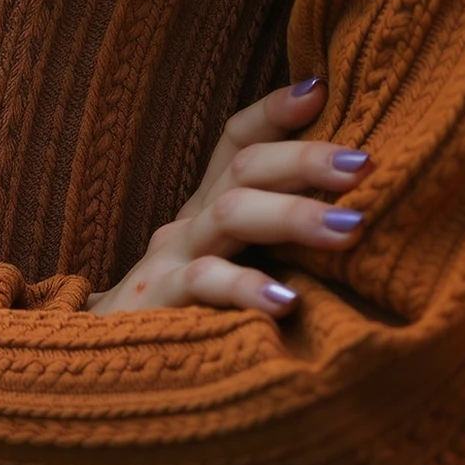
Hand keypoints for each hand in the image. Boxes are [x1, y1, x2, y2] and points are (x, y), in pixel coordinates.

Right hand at [87, 77, 369, 317]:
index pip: (238, 142)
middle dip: (306, 159)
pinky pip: (203, 286)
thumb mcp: (228, 272)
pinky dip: (245, 288)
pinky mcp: (158, 307)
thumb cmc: (183, 323)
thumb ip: (273, 246)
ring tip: (351, 228)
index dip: (274, 111)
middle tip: (366, 163)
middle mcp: (189, 225)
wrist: (98, 375)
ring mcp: (170, 262)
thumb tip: (357, 223)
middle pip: (245, 169)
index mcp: (207, 210)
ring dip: (293, 215)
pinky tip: (287, 302)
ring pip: (230, 214)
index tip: (321, 89)